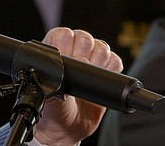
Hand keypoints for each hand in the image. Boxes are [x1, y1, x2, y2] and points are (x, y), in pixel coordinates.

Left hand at [33, 28, 122, 145]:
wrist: (67, 130)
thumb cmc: (52, 112)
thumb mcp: (49, 98)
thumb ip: (59, 79)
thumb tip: (80, 61)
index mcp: (53, 56)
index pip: (62, 34)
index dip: (67, 41)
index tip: (70, 55)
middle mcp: (72, 55)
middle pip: (85, 37)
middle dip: (85, 50)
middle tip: (83, 66)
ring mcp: (90, 63)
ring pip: (101, 46)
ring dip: (100, 59)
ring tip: (93, 73)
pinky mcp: (105, 73)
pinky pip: (115, 61)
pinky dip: (113, 67)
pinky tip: (104, 76)